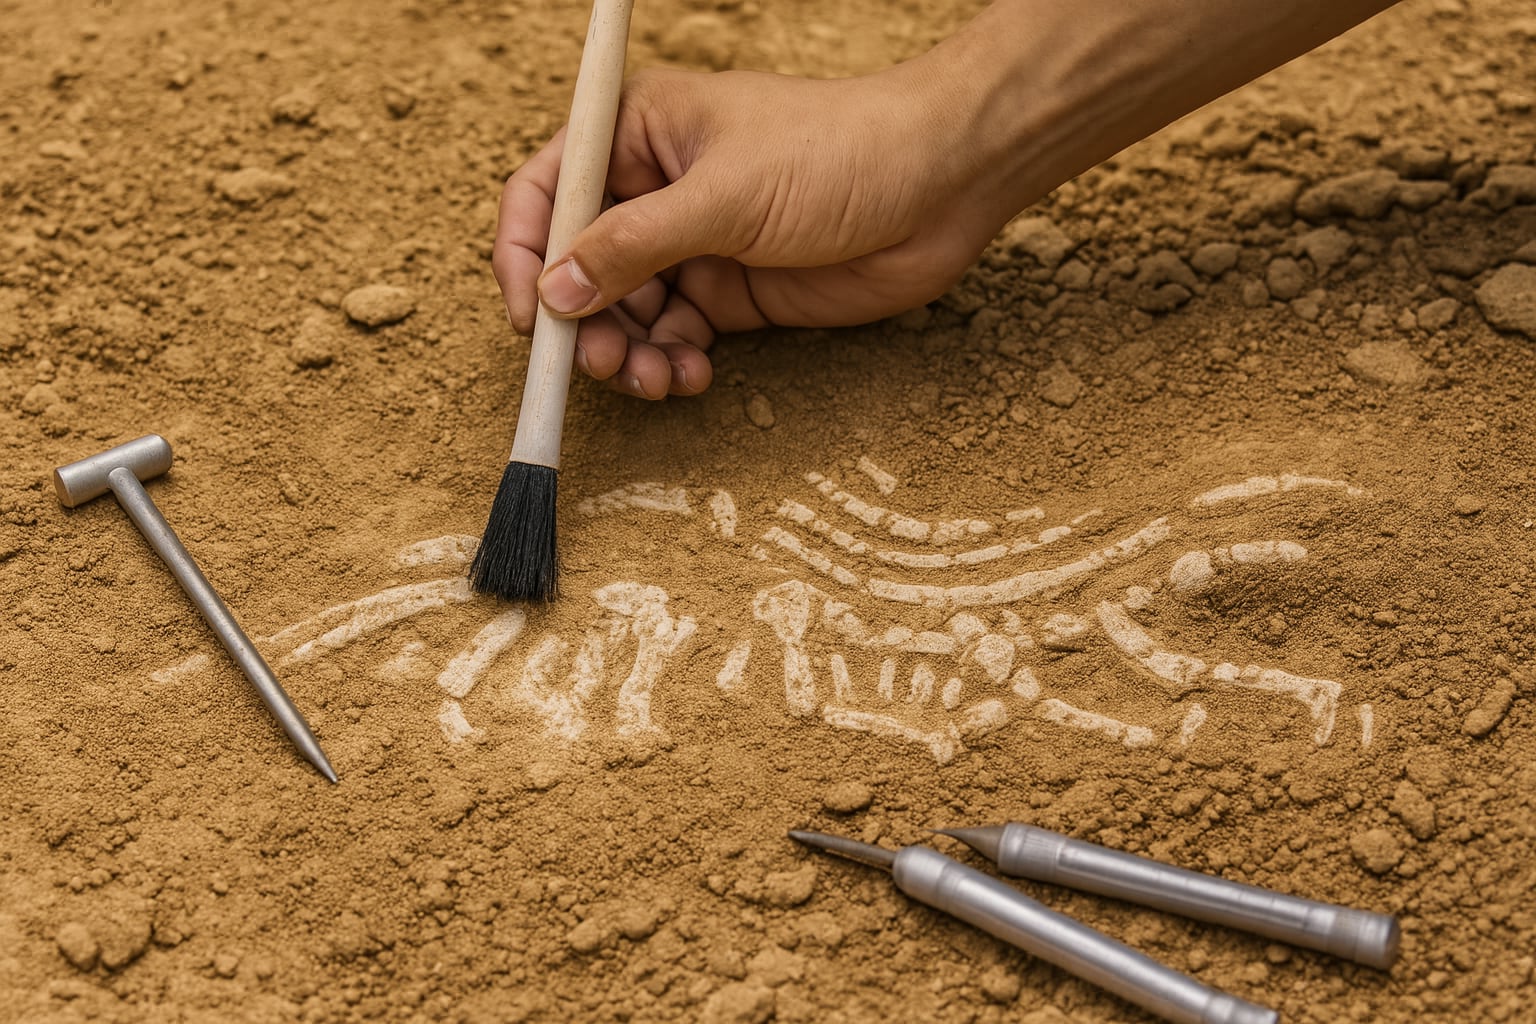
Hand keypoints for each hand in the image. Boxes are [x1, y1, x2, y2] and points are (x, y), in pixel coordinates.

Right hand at [493, 64, 1009, 398]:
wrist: (942, 186)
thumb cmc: (840, 152)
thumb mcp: (727, 195)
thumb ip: (636, 244)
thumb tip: (558, 290)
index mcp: (638, 132)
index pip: (547, 192)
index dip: (525, 254)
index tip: (531, 317)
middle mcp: (655, 188)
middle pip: (579, 267)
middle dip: (583, 323)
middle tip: (602, 366)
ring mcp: (692, 244)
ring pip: (624, 313)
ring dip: (628, 354)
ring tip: (655, 380)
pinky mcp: (729, 293)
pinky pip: (673, 337)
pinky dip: (672, 364)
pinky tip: (692, 377)